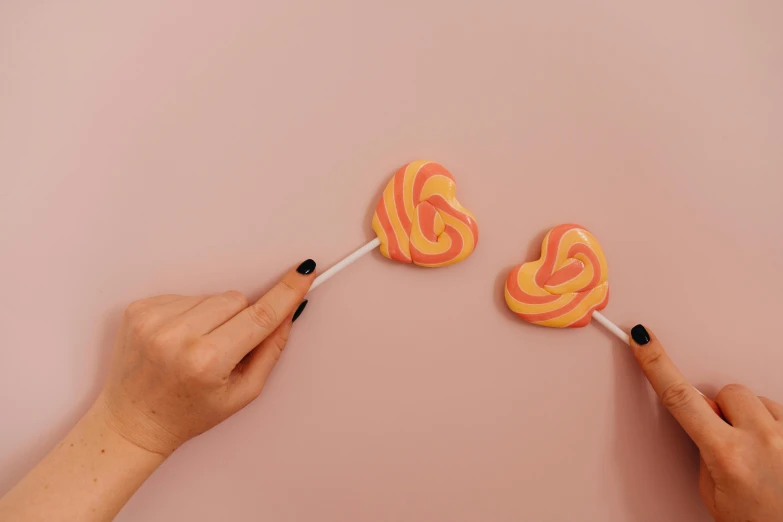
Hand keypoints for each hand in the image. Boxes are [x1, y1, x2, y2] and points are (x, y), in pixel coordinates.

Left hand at [97, 259, 315, 454]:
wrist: (133, 422)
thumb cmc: (189, 413)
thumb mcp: (243, 393)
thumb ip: (271, 350)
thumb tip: (289, 311)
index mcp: (207, 361)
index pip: (259, 316)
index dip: (286, 293)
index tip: (304, 272)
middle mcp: (177, 336)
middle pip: (236, 299)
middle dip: (241, 318)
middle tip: (226, 348)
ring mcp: (153, 320)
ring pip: (211, 296)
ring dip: (213, 316)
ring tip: (197, 346)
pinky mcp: (138, 310)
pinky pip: (184, 296)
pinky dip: (189, 314)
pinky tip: (178, 340)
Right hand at [630, 325, 782, 521]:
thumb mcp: (713, 495)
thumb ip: (705, 449)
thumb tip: (706, 418)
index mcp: (728, 455)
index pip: (680, 397)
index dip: (656, 364)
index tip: (642, 339)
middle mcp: (763, 440)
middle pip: (727, 393)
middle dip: (722, 408)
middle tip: (727, 438)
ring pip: (759, 402)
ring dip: (754, 420)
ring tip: (761, 454)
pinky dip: (776, 428)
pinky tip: (778, 454)